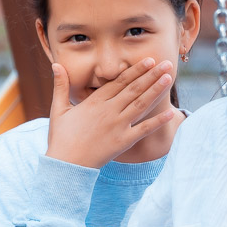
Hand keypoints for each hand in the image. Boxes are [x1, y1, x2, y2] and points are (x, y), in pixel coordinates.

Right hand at [45, 57, 175, 167]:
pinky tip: (171, 113)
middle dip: (151, 75)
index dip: (135, 70)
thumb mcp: (58, 109)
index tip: (149, 60)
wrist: (66, 165)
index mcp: (95, 102)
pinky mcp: (123, 142)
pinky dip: (157, 122)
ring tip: (169, 78)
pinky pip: (144, 130)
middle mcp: (109, 111)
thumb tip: (56, 64)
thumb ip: (60, 86)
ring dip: (156, 91)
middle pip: (134, 89)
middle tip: (166, 63)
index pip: (119, 82)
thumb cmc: (61, 138)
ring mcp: (118, 126)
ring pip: (141, 104)